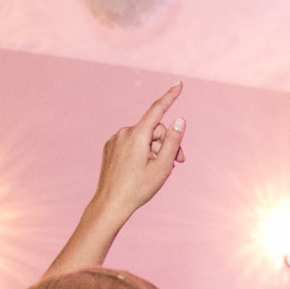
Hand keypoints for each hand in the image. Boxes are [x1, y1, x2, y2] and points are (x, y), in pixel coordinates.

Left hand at [91, 83, 185, 219]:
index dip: (170, 96)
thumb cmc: (138, 188)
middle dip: (167, 143)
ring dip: (155, 150)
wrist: (110, 204)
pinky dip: (141, 152)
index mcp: (137, 135)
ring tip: (157, 170)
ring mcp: (115, 140)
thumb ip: (173, 142)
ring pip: (143, 138)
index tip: (179, 84)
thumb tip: (179, 121)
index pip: (157, 109)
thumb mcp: (163, 167)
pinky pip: (132, 144)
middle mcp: (124, 133)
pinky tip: (141, 170)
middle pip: (154, 130)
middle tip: (178, 163)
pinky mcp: (110, 148)